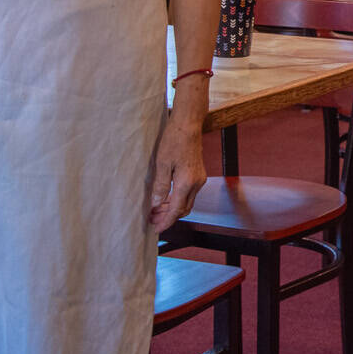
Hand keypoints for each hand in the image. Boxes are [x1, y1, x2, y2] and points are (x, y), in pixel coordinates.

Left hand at [148, 101, 207, 230]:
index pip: (176, 210)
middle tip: (153, 219)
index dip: (165, 222)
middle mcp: (196, 183)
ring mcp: (199, 179)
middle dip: (168, 217)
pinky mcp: (198, 174)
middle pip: (183, 209)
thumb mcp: (162, 164)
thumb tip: (156, 205)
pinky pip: (189, 194)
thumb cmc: (173, 140)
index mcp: (187, 183)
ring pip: (187, 202)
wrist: (188, 125)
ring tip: (157, 210)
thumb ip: (160, 186)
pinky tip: (167, 197)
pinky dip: (178, 199)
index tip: (156, 229)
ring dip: (173, 208)